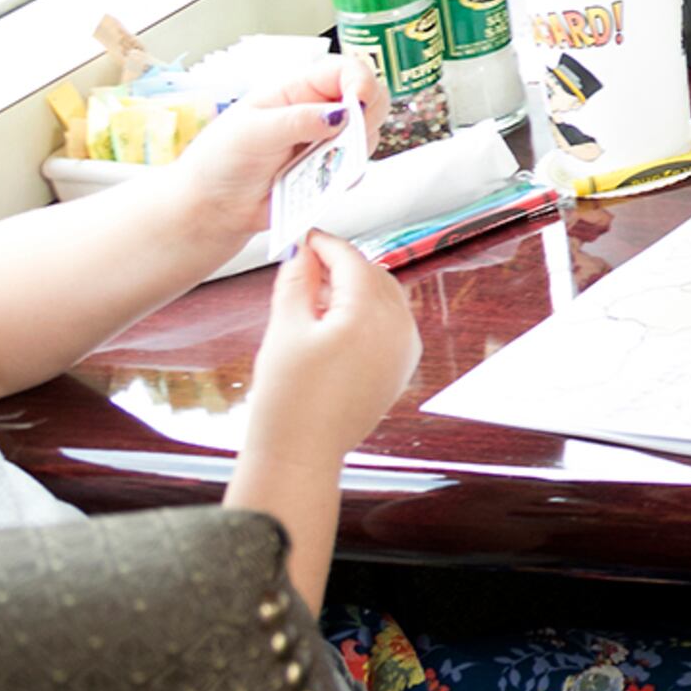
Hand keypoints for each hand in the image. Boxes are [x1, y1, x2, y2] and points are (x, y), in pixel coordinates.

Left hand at [173, 52, 383, 236]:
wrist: (212, 206)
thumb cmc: (219, 160)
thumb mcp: (251, 132)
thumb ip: (297, 121)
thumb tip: (340, 114)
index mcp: (297, 90)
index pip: (346, 70)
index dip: (362, 82)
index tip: (359, 104)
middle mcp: (318, 111)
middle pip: (370, 99)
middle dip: (367, 117)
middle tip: (347, 137)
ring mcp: (326, 142)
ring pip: (368, 135)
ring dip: (355, 149)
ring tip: (320, 163)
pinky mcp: (329, 170)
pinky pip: (355, 169)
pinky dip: (347, 175)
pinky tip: (321, 181)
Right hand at [247, 235, 420, 461]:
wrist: (301, 454)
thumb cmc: (288, 399)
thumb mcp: (284, 330)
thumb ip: (296, 283)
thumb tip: (303, 252)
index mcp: (369, 314)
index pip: (351, 260)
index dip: (326, 244)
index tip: (306, 236)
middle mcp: (398, 327)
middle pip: (373, 275)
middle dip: (341, 266)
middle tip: (306, 265)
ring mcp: (406, 348)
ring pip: (386, 297)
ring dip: (355, 288)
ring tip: (315, 298)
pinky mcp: (403, 366)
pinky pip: (391, 323)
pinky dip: (368, 312)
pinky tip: (334, 325)